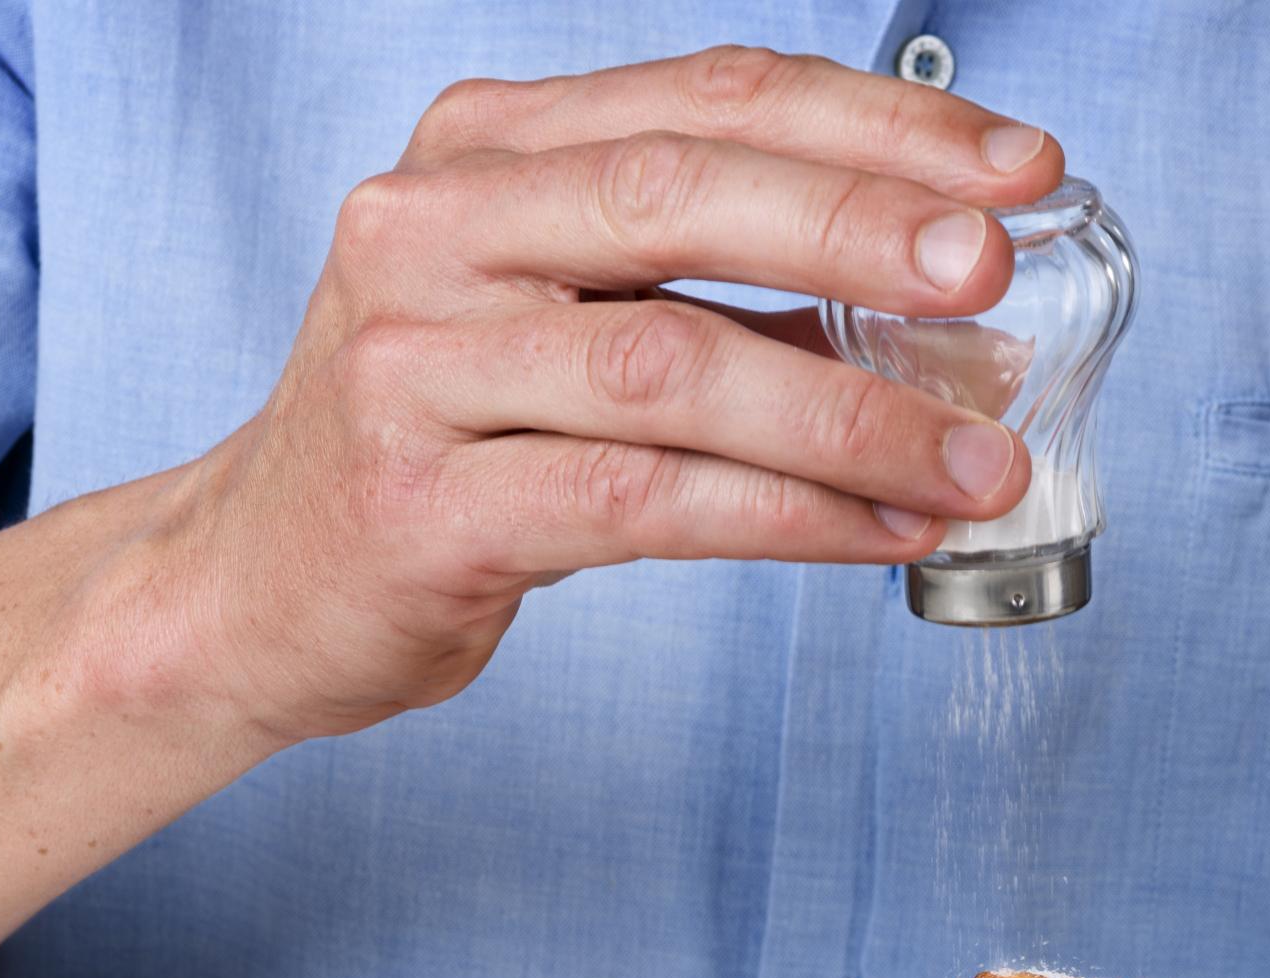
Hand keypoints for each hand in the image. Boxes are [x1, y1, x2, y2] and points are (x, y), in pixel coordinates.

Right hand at [154, 46, 1063, 747]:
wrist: (253, 585)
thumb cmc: (436, 449)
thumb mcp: (558, 326)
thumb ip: (715, 295)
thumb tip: (941, 316)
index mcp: (480, 153)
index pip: (704, 101)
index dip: (874, 130)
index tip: (1016, 169)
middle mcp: (430, 230)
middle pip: (679, 192)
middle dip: (862, 226)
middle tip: (998, 272)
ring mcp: (411, 364)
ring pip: (670, 364)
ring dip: (851, 413)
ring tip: (978, 460)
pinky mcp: (419, 505)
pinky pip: (640, 501)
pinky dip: (783, 515)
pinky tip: (878, 532)